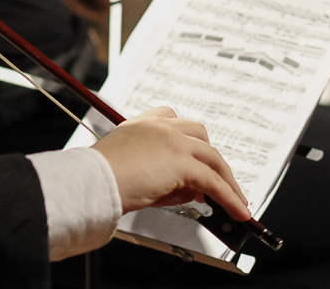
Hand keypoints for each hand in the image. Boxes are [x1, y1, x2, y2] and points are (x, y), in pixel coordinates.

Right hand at [91, 107, 249, 217]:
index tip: (194, 154)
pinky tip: (236, 210)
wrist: (93, 181)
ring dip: (227, 181)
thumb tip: (189, 191)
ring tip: (236, 201)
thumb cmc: (100, 178)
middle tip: (218, 181)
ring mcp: (173, 142)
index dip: (188, 139)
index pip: (172, 119)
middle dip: (212, 159)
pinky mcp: (183, 163)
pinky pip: (214, 181)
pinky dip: (229, 197)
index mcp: (141, 125)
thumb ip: (160, 173)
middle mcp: (159, 127)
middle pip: (200, 136)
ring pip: (212, 158)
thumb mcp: (130, 168)